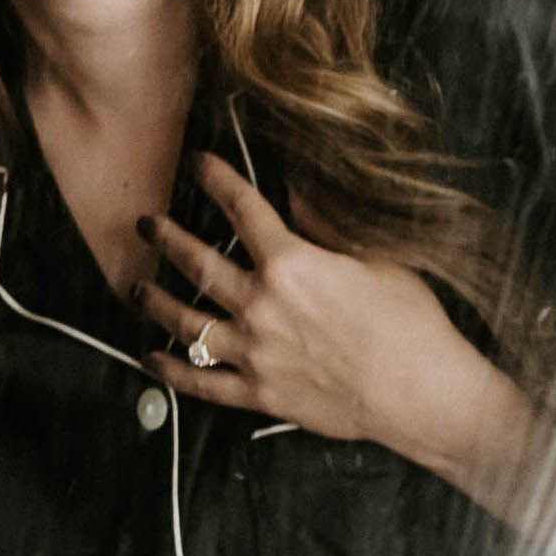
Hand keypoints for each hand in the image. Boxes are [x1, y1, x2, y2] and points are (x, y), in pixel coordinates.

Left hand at [140, 155, 529, 504]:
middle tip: (146, 224)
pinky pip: (201, 382)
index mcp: (293, 264)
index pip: (244, 209)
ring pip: (186, 323)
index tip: (198, 163)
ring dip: (155, 303)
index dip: (218, 180)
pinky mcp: (258, 392)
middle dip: (166, 239)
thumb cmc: (409, 322)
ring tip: (136, 290)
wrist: (420, 391)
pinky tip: (149, 358)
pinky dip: (170, 370)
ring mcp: (255, 351)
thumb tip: (298, 192)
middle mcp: (262, 304)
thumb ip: (327, 226)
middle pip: (198, 264)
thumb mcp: (377, 259)